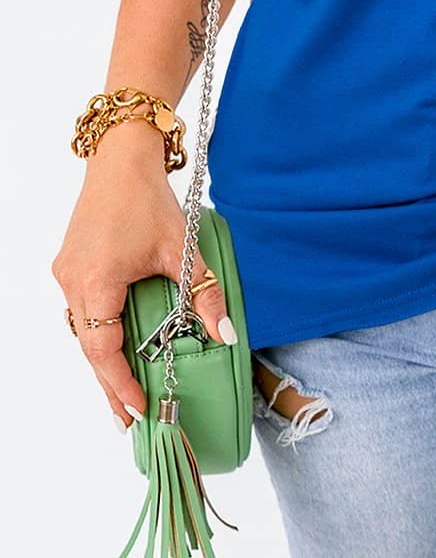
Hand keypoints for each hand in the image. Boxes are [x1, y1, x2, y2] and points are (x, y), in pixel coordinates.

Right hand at [52, 121, 234, 432]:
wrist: (122, 158)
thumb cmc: (149, 200)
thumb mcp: (182, 250)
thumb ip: (204, 294)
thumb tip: (225, 334)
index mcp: (96, 282)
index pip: (102, 350)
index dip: (119, 384)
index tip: (138, 408)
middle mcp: (73, 281)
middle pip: (89, 348)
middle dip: (110, 385)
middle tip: (128, 418)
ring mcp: (67, 274)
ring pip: (82, 331)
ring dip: (101, 361)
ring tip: (123, 391)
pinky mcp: (70, 265)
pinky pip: (81, 311)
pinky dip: (97, 333)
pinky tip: (113, 348)